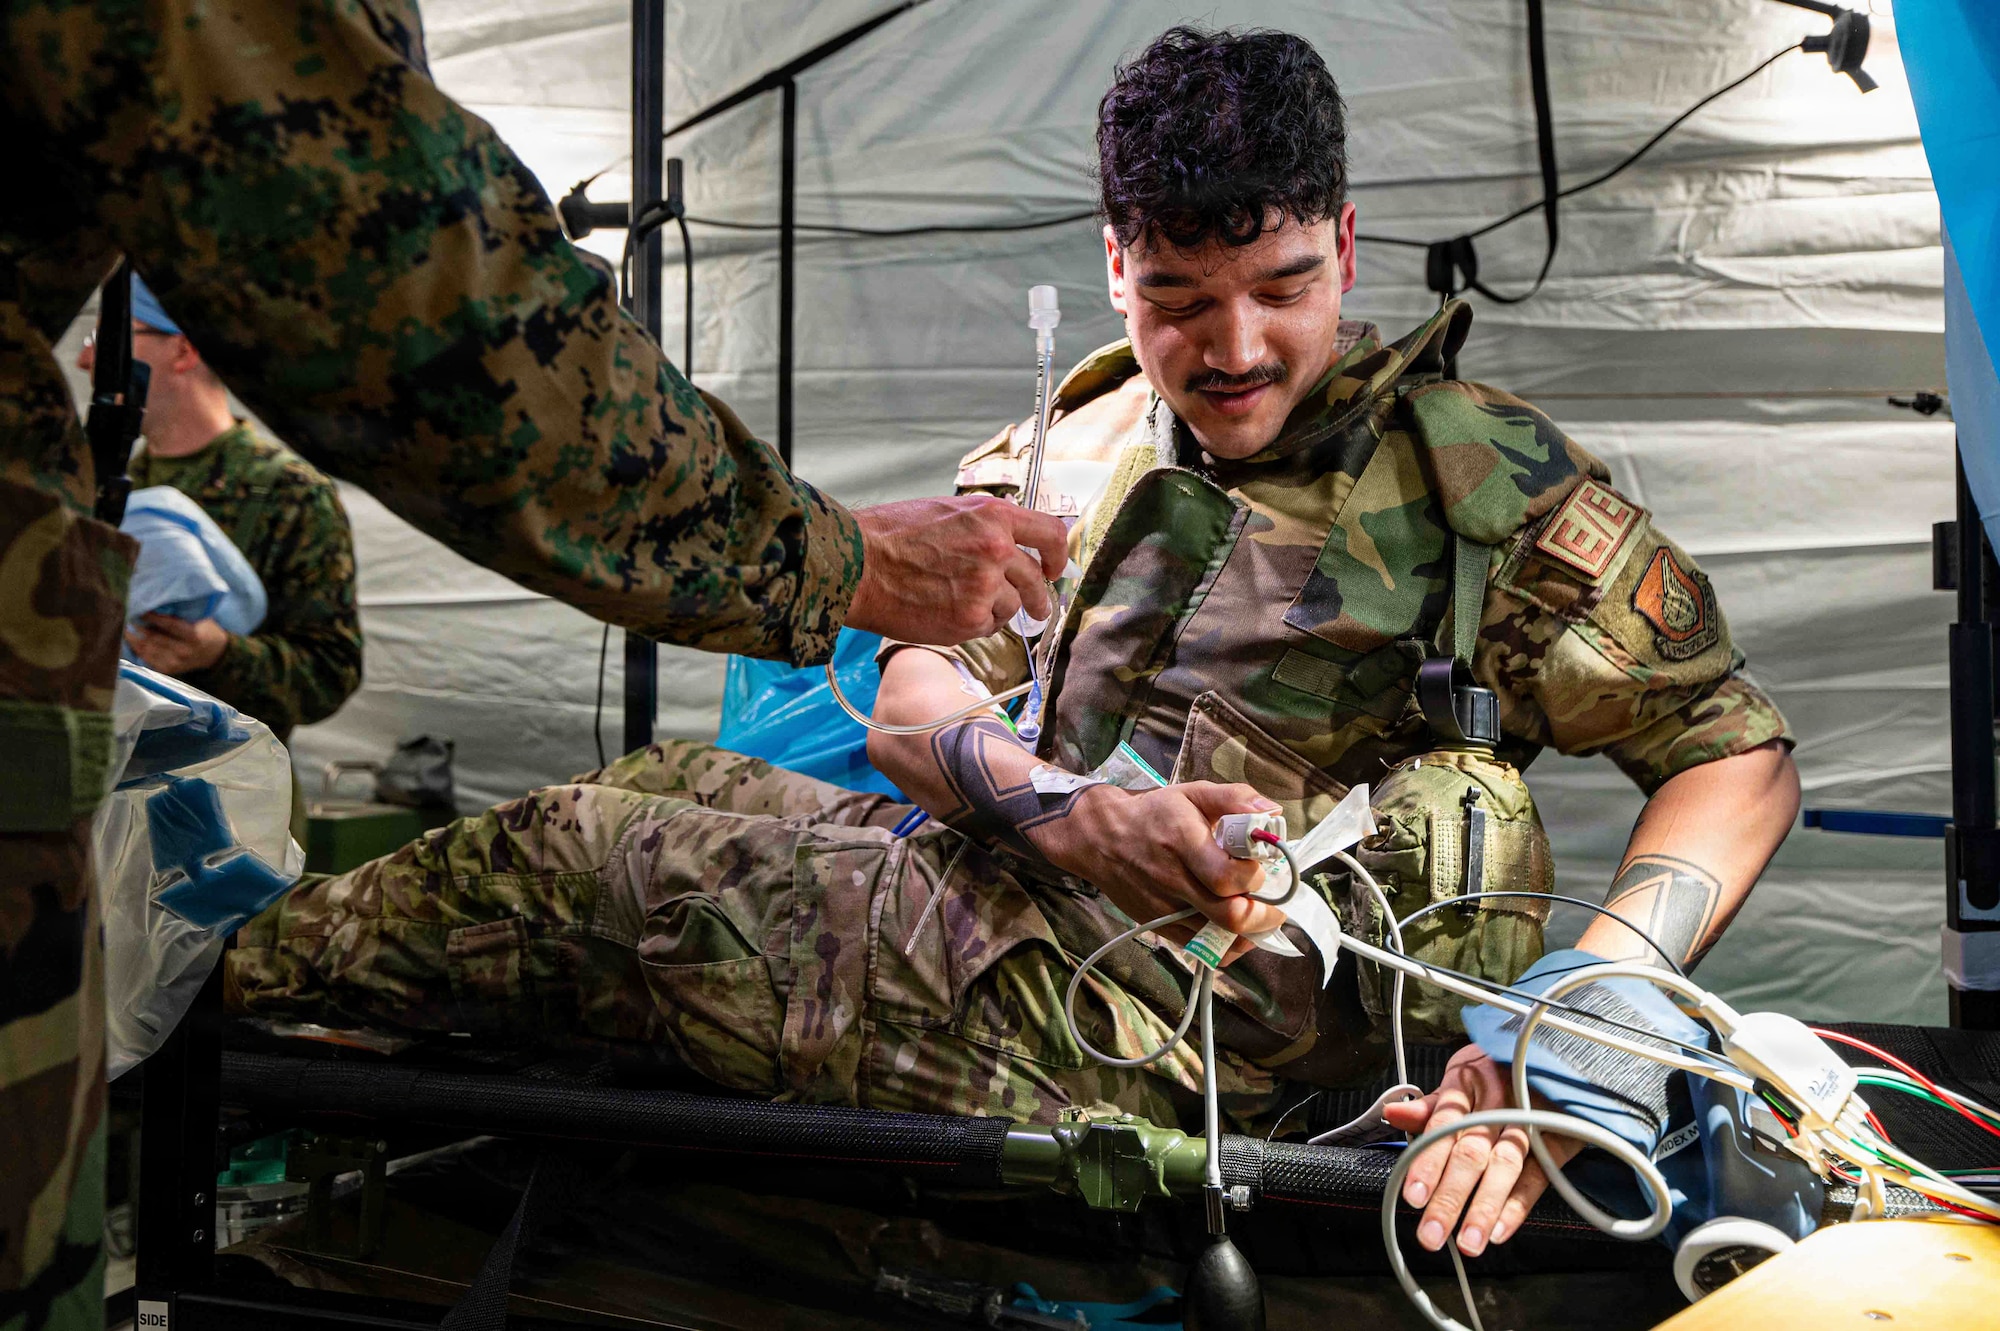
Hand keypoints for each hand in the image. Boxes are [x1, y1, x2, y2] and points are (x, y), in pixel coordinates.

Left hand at [125, 613, 229, 674]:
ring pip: (147, 649)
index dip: (152, 616)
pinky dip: (137, 649)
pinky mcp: (168, 670)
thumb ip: (182, 614)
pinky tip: (132, 640)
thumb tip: (157, 605)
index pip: (168, 624)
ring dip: (134, 638)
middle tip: (129, 615)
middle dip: (139, 626)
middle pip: (154, 637)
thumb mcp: (201, 619)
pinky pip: (146, 658)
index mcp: (194, 637)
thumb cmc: (206, 631)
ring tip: (128, 627)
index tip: (140, 608)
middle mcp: (183, 651)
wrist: (215, 654)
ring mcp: (175, 662)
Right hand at [845, 496, 1069, 644]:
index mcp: (993, 516)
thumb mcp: (949, 512)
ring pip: (1010, 606)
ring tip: (958, 601)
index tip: (1053, 568)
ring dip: (994, 608)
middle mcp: (996, 549)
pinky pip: (988, 627)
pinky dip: (974, 624)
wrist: (859, 564)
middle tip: (1038, 608)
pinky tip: (946, 611)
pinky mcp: (969, 619)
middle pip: (1034, 579)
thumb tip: (1014, 546)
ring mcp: (985, 586)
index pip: (1050, 533)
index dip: (1058, 554)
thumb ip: (986, 527)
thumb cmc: (893, 535)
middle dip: (1038, 598)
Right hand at [1034, 782, 1288, 964]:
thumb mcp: (1192, 794)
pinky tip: (1236, 930)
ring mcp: (1164, 908)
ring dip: (1248, 935)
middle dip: (1263, 916)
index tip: (1263, 869)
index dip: (1255, 878)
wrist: (1101, 839)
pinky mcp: (1159, 926)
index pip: (1227, 877)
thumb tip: (1274, 812)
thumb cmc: (1154, 814)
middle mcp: (1173, 880)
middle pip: (1228, 916)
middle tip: (1275, 905)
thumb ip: (1235, 798)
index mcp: (1183, 843)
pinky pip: (1201, 950)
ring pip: (1217, 941)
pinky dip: (1226, 946)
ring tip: (1259, 918)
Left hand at [1380, 1043, 1580, 1255]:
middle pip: (1471, 1154)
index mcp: (1467, 1084)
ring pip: (1504, 1168)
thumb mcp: (1462, 1077)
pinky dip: (1518, 1206)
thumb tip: (1392, 1113)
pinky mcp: (1555, 1141)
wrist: (1553, 1058)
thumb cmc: (1497, 1071)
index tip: (1414, 1195)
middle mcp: (1497, 1103)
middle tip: (1432, 1234)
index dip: (1428, 1162)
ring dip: (1485, 1208)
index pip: (1443, 1127)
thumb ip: (1430, 1106)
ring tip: (1468, 1241)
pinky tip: (1499, 1230)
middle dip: (1451, 1197)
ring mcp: (1529, 1122)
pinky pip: (1536, 1177)